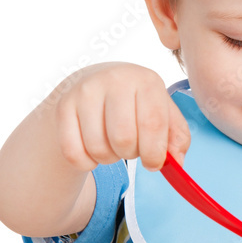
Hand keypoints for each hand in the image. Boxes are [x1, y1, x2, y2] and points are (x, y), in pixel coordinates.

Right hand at [52, 62, 189, 171]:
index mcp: (146, 80)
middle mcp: (115, 80)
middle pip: (123, 139)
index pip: (152, 124)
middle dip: (130, 154)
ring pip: (97, 148)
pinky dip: (86, 162)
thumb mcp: (164, 112)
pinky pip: (73, 153)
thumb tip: (176, 163)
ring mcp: (85, 91)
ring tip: (112, 144)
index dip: (155, 153)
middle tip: (131, 148)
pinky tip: (92, 149)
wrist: (96, 82)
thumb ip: (177, 138)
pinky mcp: (63, 106)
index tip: (154, 163)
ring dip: (108, 158)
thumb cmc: (137, 103)